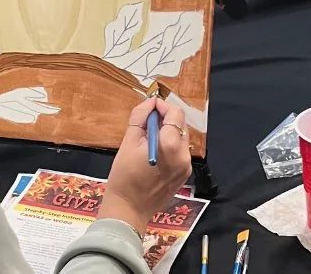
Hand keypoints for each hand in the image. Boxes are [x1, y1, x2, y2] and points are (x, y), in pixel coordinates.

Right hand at [98, 98, 192, 235]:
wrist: (128, 209)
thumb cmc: (124, 175)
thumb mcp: (128, 141)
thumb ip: (140, 117)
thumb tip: (151, 102)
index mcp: (171, 145)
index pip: (175, 113)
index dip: (162, 107)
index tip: (148, 109)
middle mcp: (184, 155)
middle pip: (180, 125)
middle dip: (164, 120)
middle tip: (145, 126)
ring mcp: (186, 166)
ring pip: (180, 137)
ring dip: (166, 133)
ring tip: (148, 142)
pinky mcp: (184, 174)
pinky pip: (179, 152)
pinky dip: (169, 146)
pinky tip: (154, 155)